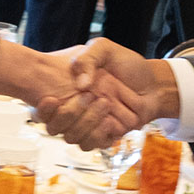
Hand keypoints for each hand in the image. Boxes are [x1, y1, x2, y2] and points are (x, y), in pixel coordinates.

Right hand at [33, 38, 175, 147]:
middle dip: (70, 113)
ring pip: (72, 138)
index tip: (50, 99)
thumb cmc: (126, 65)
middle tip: (90, 95)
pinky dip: (100, 134)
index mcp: (66, 90)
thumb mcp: (104, 49)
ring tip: (106, 103)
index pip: (41, 107)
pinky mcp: (103, 135)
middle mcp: (73, 110)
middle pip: (54, 128)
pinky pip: (92, 145)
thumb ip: (88, 58)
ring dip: (87, 123)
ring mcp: (87, 125)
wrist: (152, 83)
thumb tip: (80, 85)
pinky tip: (112, 119)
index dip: (41, 109)